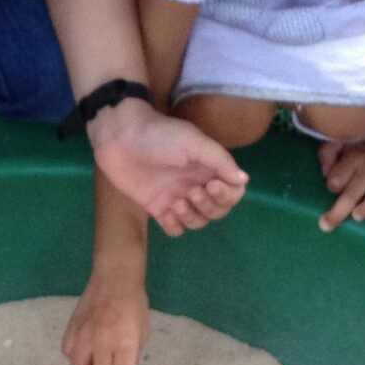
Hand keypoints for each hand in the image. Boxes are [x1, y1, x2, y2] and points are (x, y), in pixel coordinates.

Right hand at [64, 272, 150, 364]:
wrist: (114, 278)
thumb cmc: (134, 305)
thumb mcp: (142, 333)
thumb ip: (132, 356)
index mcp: (125, 343)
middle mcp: (103, 342)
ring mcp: (84, 335)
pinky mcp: (71, 328)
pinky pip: (68, 353)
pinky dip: (76, 359)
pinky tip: (84, 355)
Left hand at [89, 100, 247, 237]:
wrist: (121, 138)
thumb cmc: (160, 135)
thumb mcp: (195, 142)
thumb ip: (221, 161)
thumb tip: (244, 180)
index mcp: (210, 169)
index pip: (233, 192)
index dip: (228, 194)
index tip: (213, 185)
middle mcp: (197, 185)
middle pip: (218, 210)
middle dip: (209, 206)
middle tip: (192, 191)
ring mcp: (178, 198)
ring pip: (198, 221)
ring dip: (192, 216)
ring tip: (175, 202)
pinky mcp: (158, 208)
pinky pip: (175, 229)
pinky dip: (175, 226)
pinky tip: (167, 214)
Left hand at [318, 133, 364, 231]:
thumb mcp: (342, 139)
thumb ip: (329, 153)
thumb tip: (325, 173)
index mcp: (355, 154)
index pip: (337, 179)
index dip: (332, 186)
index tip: (334, 186)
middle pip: (353, 193)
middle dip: (338, 212)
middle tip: (326, 225)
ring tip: (357, 216)